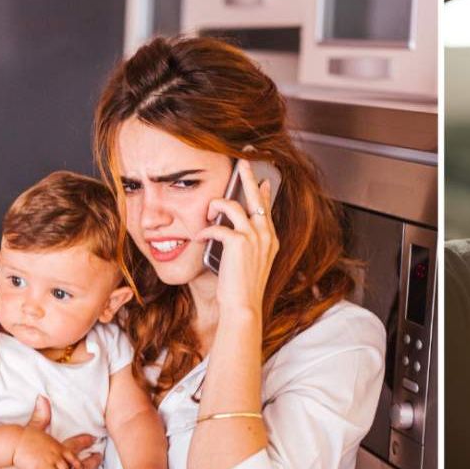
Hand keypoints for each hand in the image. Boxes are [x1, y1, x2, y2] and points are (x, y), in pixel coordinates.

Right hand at [11, 396, 83, 468]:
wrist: (10, 443)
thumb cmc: (21, 436)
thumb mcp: (35, 426)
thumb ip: (41, 416)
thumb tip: (42, 398)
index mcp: (58, 447)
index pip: (75, 454)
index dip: (82, 462)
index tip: (89, 462)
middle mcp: (56, 457)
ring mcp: (48, 466)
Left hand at [195, 159, 279, 315]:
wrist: (243, 306)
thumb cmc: (243, 289)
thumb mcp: (249, 263)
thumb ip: (246, 245)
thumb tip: (230, 230)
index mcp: (271, 240)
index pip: (266, 209)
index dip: (263, 192)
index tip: (262, 180)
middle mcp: (266, 235)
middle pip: (256, 198)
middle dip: (248, 177)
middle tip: (243, 162)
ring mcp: (254, 237)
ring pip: (233, 206)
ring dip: (216, 205)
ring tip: (206, 212)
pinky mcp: (238, 242)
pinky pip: (217, 226)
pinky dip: (205, 230)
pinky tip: (199, 237)